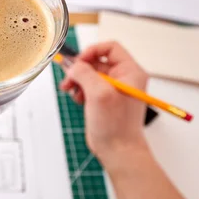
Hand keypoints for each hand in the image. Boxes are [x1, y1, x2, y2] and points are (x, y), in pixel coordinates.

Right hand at [59, 41, 148, 168]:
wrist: (118, 151)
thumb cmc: (117, 126)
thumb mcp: (99, 93)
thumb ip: (85, 73)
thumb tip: (73, 66)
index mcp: (130, 72)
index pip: (110, 48)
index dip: (92, 51)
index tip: (79, 62)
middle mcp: (124, 78)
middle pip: (97, 61)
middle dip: (80, 69)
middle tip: (68, 78)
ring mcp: (113, 90)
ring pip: (90, 74)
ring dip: (77, 80)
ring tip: (70, 90)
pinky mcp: (104, 100)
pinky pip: (88, 86)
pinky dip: (79, 89)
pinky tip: (77, 99)